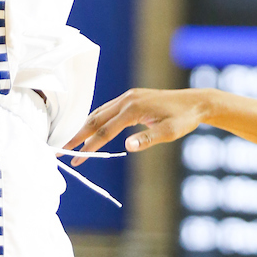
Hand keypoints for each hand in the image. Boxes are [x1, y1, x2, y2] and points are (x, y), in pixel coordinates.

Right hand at [65, 88, 212, 162]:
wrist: (195, 101)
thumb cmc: (183, 119)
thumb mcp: (168, 133)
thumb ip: (147, 139)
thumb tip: (127, 147)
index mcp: (133, 109)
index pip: (105, 131)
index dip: (88, 146)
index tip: (75, 159)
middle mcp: (126, 100)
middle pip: (96, 119)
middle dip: (77, 135)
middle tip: (61, 150)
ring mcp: (128, 96)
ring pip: (100, 112)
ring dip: (84, 126)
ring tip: (71, 141)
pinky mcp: (131, 97)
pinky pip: (108, 109)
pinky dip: (96, 119)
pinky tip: (92, 127)